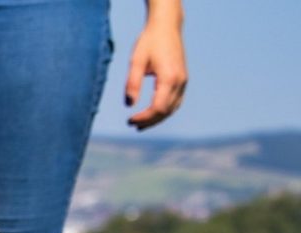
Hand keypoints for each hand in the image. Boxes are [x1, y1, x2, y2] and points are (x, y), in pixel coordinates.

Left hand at [125, 6, 187, 130]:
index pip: (158, 108)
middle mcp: (180, 81)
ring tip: (141, 125)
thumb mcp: (136, 61)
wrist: (166, 27)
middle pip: (166, 111)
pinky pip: (176, 101)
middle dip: (149, 121)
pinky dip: (165, 111)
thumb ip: (132, 83)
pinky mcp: (183, 79)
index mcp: (169, 78)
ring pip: (173, 108)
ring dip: (158, 119)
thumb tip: (129, 105)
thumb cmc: (149, 42)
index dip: (144, 118)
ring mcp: (184, 81)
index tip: (129, 120)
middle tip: (132, 126)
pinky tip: (153, 114)